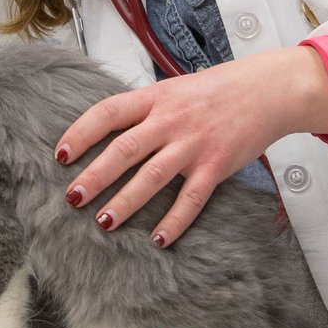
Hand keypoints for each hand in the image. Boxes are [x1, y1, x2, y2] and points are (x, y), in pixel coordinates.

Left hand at [56, 46, 327, 245]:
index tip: (60, 154)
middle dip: (95, 176)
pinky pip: (191, 198)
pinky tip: (159, 238)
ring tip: (104, 222)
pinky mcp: (216, 165)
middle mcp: (171, 119)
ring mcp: (194, 143)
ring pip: (152, 177)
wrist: (267, 90)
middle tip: (72, 198)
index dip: (81, 133)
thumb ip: (144, 110)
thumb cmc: (216, 90)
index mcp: (155, 97)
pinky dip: (175, 221)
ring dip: (125, 202)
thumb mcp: (173, 89)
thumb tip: (107, 132)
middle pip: (124, 150)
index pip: (108, 113)